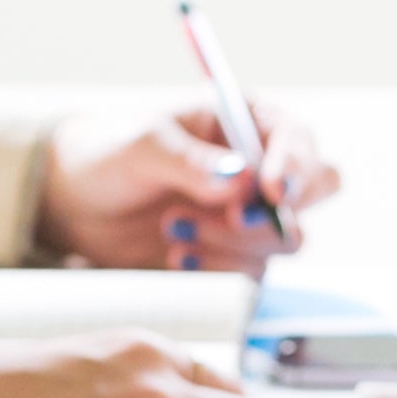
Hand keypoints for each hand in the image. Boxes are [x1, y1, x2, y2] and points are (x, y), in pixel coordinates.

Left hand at [37, 104, 339, 274]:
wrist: (78, 207)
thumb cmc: (111, 156)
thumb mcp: (144, 145)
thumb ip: (191, 161)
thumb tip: (241, 180)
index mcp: (248, 122)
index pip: (299, 138)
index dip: (296, 165)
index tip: (272, 190)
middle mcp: (262, 169)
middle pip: (318, 189)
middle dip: (280, 209)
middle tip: (232, 217)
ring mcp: (254, 217)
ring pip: (288, 240)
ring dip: (233, 242)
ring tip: (172, 228)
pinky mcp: (238, 258)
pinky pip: (257, 274)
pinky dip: (219, 270)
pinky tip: (175, 257)